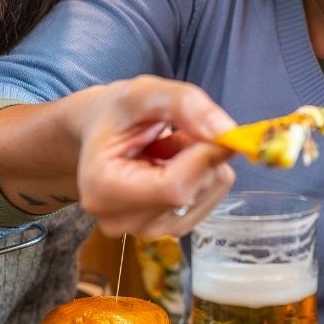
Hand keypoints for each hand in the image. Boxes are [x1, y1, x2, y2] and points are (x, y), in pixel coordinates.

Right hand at [74, 76, 236, 237]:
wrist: (98, 134)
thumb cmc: (115, 113)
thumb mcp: (142, 92)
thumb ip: (182, 103)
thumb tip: (225, 132)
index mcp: (103, 190)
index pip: (173, 187)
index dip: (204, 155)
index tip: (216, 129)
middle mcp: (122, 221)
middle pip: (192, 191)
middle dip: (201, 154)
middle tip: (177, 131)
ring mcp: (146, 231)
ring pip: (207, 194)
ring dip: (203, 164)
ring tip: (168, 149)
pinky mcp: (168, 230)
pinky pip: (210, 200)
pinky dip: (203, 176)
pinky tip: (174, 165)